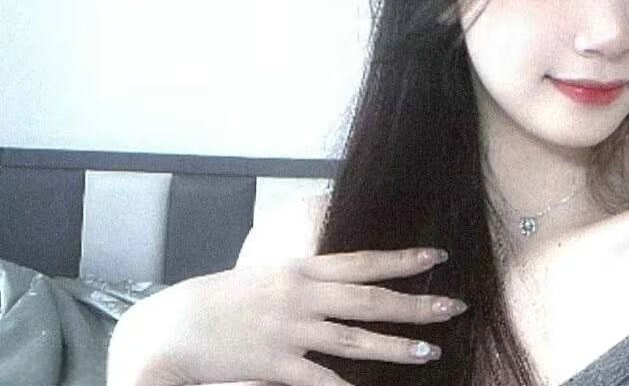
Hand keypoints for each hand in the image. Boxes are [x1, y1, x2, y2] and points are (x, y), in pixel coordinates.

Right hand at [106, 248, 466, 385]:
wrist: (173, 325)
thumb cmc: (223, 299)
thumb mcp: (270, 276)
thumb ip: (309, 278)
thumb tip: (348, 279)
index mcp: (300, 269)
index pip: (362, 261)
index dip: (402, 259)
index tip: (438, 255)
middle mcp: (300, 296)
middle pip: (369, 299)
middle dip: (415, 303)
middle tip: (454, 306)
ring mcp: (289, 331)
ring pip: (354, 339)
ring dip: (395, 346)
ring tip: (429, 351)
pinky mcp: (275, 365)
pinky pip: (321, 380)